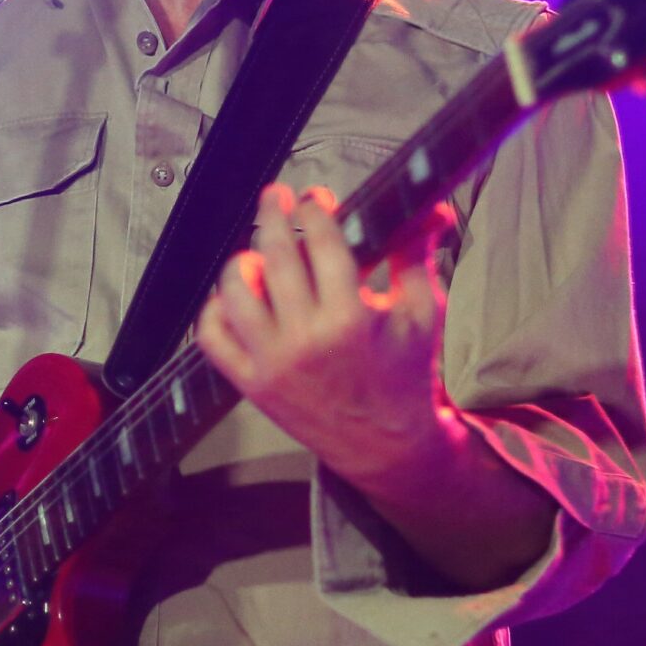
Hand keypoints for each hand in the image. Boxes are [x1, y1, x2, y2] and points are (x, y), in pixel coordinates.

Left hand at [195, 182, 457, 491]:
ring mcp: (272, 363)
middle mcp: (306, 339)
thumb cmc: (406, 374)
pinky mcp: (251, 384)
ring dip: (243, 260)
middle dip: (273, 214)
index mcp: (351, 319)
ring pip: (235, 292)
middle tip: (276, 197)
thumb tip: (433, 209)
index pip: (322, 243)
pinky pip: (212, 337)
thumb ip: (417, 255)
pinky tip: (236, 295)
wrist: (387, 447)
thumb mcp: (421, 313)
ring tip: (258, 251)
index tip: (315, 197)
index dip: (314, 209)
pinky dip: (215, 309)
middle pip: (275, 255)